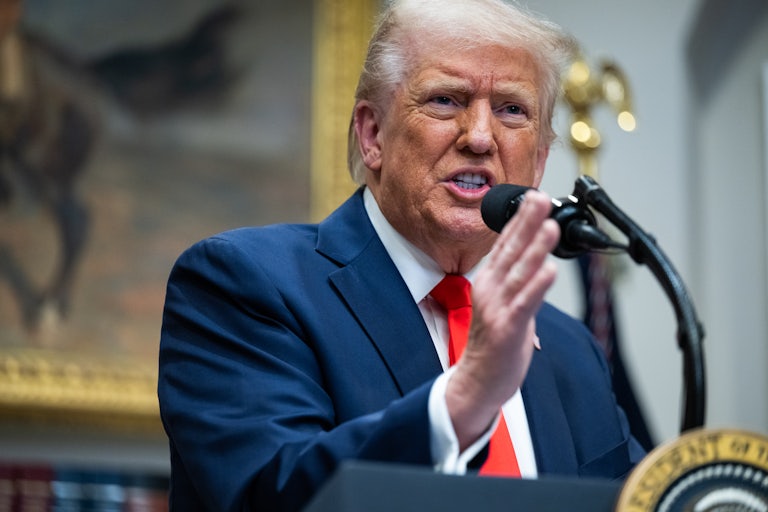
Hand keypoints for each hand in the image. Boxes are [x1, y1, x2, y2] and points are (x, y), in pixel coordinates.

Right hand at [445, 190, 559, 449]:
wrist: (477, 382)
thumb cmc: (495, 345)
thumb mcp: (506, 305)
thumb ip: (520, 282)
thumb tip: (540, 261)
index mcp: (489, 282)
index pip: (505, 245)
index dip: (520, 220)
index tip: (533, 196)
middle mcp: (490, 290)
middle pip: (511, 251)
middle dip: (527, 223)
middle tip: (540, 198)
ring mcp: (497, 309)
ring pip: (520, 273)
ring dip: (536, 248)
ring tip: (550, 226)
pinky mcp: (507, 329)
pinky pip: (525, 304)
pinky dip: (537, 286)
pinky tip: (549, 270)